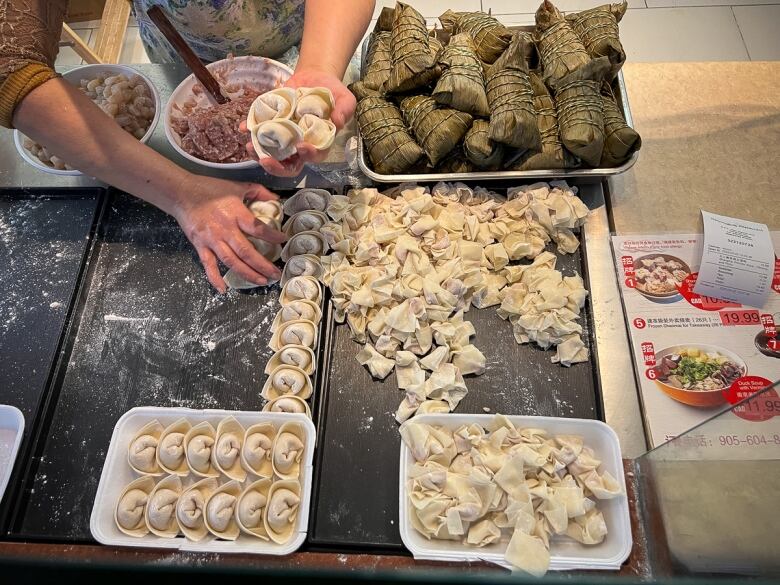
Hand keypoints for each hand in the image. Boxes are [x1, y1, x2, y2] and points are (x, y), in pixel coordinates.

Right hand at [172, 174, 286, 292]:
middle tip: (275, 274)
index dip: (272, 236)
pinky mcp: (200, 246)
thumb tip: (276, 198)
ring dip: (247, 274)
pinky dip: (215, 278)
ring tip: (261, 281)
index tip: (283, 241)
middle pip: (247, 252)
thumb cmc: (210, 189)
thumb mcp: (237, 186)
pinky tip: (223, 289)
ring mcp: (212, 240)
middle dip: (263, 265)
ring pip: (232, 262)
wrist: (182, 193)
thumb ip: (258, 191)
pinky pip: (209, 265)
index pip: (258, 228)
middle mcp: (226, 230)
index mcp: (236, 214)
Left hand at [243, 67, 355, 176]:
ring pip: (270, 152)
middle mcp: (299, 143)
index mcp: (318, 142)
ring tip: (249, 147)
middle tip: (265, 160)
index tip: (301, 147)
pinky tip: (243, 127)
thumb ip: (344, 111)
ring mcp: (284, 135)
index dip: (308, 156)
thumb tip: (337, 122)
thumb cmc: (333, 93)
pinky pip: (259, 130)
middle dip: (276, 166)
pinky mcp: (272, 122)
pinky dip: (250, 130)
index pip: (313, 156)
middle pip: (288, 164)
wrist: (315, 77)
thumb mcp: (345, 99)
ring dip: (258, 153)